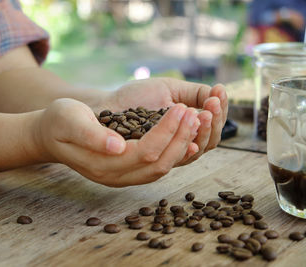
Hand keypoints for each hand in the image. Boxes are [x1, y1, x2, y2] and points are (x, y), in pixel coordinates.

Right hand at [33, 98, 199, 186]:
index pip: (146, 152)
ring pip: (161, 168)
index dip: (167, 132)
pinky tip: (183, 136)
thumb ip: (92, 135)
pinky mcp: (126, 170)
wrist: (49, 134)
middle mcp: (115, 176)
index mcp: (102, 164)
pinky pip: (156, 167)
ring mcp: (122, 176)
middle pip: (159, 164)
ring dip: (181, 146)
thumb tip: (117, 146)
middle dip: (181, 138)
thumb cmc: (58, 122)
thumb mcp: (70, 120)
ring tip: (194, 121)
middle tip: (195, 114)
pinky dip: (173, 152)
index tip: (180, 108)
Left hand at [99, 78, 227, 163]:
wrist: (104, 103)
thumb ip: (193, 93)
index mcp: (184, 132)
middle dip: (213, 123)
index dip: (219, 114)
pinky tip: (188, 122)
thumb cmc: (135, 97)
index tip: (220, 92)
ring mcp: (161, 155)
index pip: (210, 131)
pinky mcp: (144, 160)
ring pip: (191, 154)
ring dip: (199, 132)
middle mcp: (175, 147)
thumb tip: (218, 94)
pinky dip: (180, 140)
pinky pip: (168, 156)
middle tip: (213, 104)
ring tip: (201, 111)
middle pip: (205, 144)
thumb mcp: (169, 90)